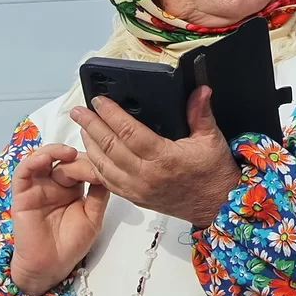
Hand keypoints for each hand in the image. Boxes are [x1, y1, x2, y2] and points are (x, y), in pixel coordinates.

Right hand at [9, 142, 110, 295]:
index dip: (93, 164)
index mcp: (72, 189)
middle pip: (66, 161)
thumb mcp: (93, 217)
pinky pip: (23, 172)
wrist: (51, 267)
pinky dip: (33, 161)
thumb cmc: (70, 245)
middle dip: (81, 162)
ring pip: (43, 159)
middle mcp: (55, 185)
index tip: (107, 169)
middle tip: (93, 170)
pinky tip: (46, 159)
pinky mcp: (22, 194)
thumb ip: (98, 194)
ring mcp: (38, 188)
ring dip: (55, 151)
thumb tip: (106, 170)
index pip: (82, 166)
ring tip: (69, 154)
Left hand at [62, 85, 240, 226]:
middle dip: (91, 126)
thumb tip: (199, 90)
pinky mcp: (135, 198)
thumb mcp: (211, 139)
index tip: (99, 101)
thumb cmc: (213, 174)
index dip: (111, 114)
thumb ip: (200, 113)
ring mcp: (138, 189)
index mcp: (164, 159)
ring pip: (103, 166)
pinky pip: (108, 182)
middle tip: (79, 112)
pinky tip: (91, 153)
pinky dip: (96, 166)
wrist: (217, 205)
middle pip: (110, 147)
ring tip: (82, 128)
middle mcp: (147, 175)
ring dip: (89, 145)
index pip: (128, 132)